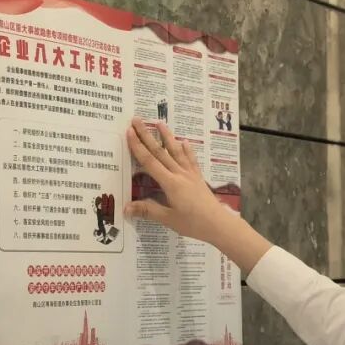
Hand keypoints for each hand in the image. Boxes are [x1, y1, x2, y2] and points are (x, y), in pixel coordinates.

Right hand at [124, 117, 231, 243]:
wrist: (219, 224)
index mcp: (170, 183)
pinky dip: (187, 150)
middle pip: (160, 151)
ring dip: (167, 136)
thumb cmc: (193, 223)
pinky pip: (191, 160)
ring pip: (176, 151)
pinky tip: (185, 142)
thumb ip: (148, 211)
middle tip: (137, 120)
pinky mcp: (198, 177)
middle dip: (147, 135)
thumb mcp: (168, 219)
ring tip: (160, 122)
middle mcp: (179, 174)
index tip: (129, 132)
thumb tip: (126, 208)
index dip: (137, 146)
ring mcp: (190, 174)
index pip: (150, 161)